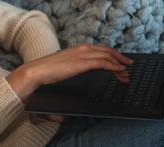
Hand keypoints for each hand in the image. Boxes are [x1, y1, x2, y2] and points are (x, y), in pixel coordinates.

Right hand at [7, 44, 131, 101]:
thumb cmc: (43, 76)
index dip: (111, 56)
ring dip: (119, 64)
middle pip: (107, 51)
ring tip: (126, 73)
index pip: (99, 50)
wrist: (35, 73)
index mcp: (76, 51)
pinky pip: (103, 62)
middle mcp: (81, 50)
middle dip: (119, 59)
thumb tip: (66, 113)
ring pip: (108, 55)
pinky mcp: (82, 63)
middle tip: (128, 67)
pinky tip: (120, 72)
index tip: (119, 64)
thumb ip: (66, 88)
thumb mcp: (60, 76)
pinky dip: (114, 66)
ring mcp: (82, 55)